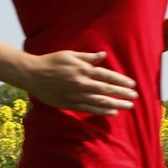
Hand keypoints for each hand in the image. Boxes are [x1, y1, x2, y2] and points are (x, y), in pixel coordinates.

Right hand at [21, 51, 137, 114]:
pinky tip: (112, 112)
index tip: (132, 84)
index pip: (107, 76)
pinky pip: (89, 109)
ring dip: (116, 104)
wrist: (33, 74)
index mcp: (83, 70)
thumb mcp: (70, 55)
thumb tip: (103, 56)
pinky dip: (101, 111)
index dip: (121, 80)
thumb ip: (88, 57)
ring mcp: (76, 95)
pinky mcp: (70, 104)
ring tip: (128, 107)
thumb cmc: (51, 61)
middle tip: (135, 97)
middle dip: (122, 94)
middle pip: (106, 90)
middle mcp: (82, 83)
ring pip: (100, 101)